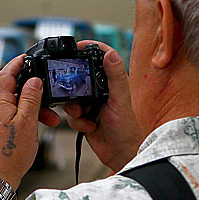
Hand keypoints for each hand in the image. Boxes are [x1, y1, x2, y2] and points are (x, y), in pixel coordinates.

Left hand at [0, 55, 56, 188]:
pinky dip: (26, 119)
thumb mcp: (27, 122)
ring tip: (48, 119)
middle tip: (48, 96)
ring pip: (15, 107)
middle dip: (32, 92)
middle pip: (13, 91)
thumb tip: (33, 81)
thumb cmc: (9, 155)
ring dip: (32, 109)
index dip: (16, 64)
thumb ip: (30, 99)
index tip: (26, 57)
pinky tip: (36, 127)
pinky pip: (12, 118)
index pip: (5, 75)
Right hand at [63, 40, 144, 171]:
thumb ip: (116, 76)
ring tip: (84, 115)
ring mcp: (92, 105)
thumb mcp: (120, 99)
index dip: (89, 49)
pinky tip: (89, 127)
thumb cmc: (127, 127)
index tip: (77, 46)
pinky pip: (71, 116)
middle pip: (80, 78)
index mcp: (112, 82)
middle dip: (74, 89)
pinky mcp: (84, 118)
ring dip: (75, 109)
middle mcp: (101, 91)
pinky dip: (78, 122)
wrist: (120, 153)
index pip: (101, 58)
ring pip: (72, 98)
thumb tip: (110, 54)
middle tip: (77, 98)